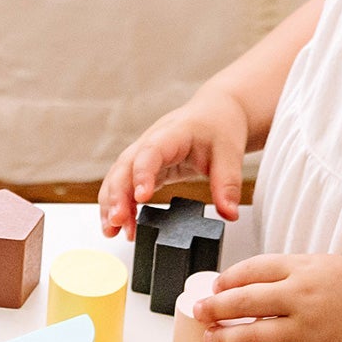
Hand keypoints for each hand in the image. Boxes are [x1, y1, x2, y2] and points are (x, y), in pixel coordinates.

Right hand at [99, 88, 248, 235]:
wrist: (215, 111)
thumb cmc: (218, 125)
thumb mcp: (230, 153)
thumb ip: (227, 184)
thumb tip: (228, 213)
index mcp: (172, 133)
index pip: (151, 153)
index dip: (143, 174)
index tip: (142, 197)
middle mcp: (149, 142)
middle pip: (124, 167)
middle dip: (117, 195)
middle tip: (118, 222)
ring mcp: (142, 154)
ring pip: (117, 177)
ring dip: (111, 203)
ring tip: (112, 230)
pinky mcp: (142, 166)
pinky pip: (123, 184)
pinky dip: (117, 203)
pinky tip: (117, 225)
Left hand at [193, 253, 341, 341]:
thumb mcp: (327, 264)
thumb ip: (292, 270)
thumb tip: (254, 281)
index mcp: (303, 269)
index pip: (252, 270)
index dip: (227, 279)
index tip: (215, 286)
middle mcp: (302, 297)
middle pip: (244, 301)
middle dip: (214, 307)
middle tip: (199, 311)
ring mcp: (309, 330)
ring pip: (254, 335)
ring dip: (226, 338)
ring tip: (212, 339)